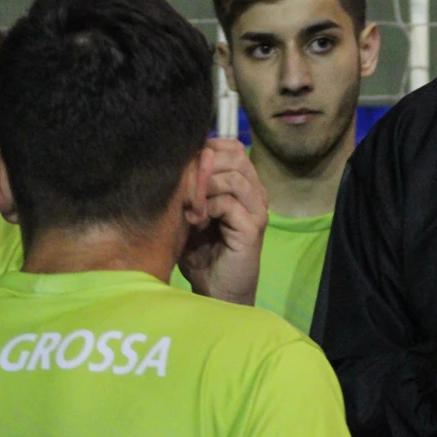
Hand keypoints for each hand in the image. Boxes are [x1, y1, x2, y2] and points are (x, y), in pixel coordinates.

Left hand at [178, 138, 267, 305]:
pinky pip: (228, 203)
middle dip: (202, 167)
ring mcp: (258, 210)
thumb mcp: (191, 211)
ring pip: (232, 177)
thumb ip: (191, 186)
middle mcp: (256, 193)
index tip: (184, 167)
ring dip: (202, 189)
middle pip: (235, 156)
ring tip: (188, 209)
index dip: (207, 149)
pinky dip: (206, 209)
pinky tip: (195, 222)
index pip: (233, 147)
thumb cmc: (201, 252)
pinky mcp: (253, 228)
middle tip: (182, 189)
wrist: (215, 289)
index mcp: (244, 185)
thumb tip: (179, 159)